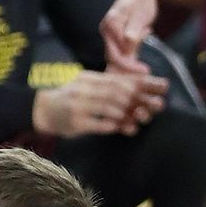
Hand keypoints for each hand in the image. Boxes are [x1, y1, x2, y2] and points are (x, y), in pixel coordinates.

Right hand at [32, 70, 167, 137]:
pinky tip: (126, 128)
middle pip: (118, 92)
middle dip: (139, 99)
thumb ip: (110, 85)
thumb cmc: (69, 99)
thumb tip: (140, 83)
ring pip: (110, 107)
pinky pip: (99, 124)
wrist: (41, 110)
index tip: (163, 86)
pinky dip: (115, 126)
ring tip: (141, 119)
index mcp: (90, 78)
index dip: (143, 83)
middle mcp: (85, 89)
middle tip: (156, 106)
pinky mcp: (76, 123)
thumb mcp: (88, 85)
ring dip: (129, 113)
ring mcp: (79, 106)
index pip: (121, 79)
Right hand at [100, 0, 156, 74]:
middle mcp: (106, 33)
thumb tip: (128, 43)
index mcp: (110, 26)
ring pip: (117, 58)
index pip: (114, 54)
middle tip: (145, 74)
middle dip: (128, 68)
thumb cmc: (141, 1)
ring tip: (143, 64)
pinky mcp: (116, 40)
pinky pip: (122, 54)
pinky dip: (131, 58)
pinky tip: (141, 53)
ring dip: (130, 64)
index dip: (128, 66)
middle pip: (113, 59)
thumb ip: (133, 30)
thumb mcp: (140, 15)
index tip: (144, 71)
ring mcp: (109, 37)